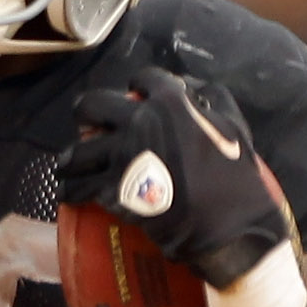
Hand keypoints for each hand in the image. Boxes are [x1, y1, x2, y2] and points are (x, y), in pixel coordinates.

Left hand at [58, 67, 288, 289]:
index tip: (133, 96)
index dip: (137, 87)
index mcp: (171, 102)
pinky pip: (81, 188)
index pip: (143, 80)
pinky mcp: (114, 191)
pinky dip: (73, 191)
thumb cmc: (237, 179)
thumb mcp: (235, 127)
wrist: (228, 226)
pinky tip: (70, 193)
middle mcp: (140, 122)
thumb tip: (194, 90)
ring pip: (77, 151)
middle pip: (92, 105)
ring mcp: (123, 156)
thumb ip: (214, 100)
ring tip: (69, 166)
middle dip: (86, 114)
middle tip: (88, 126)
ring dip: (71, 159)